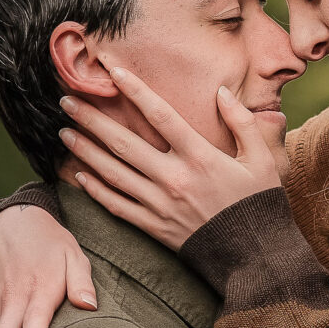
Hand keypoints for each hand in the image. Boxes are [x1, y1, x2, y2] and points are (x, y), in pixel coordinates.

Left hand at [58, 68, 281, 251]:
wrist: (253, 256)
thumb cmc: (258, 203)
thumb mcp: (263, 159)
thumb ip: (242, 122)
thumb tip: (222, 92)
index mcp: (200, 157)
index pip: (160, 115)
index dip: (135, 90)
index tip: (112, 71)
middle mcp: (175, 178)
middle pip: (124, 143)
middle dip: (92, 120)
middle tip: (67, 102)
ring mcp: (160, 204)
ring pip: (113, 173)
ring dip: (86, 151)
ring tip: (65, 133)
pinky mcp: (154, 227)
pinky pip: (117, 206)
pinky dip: (96, 190)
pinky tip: (79, 174)